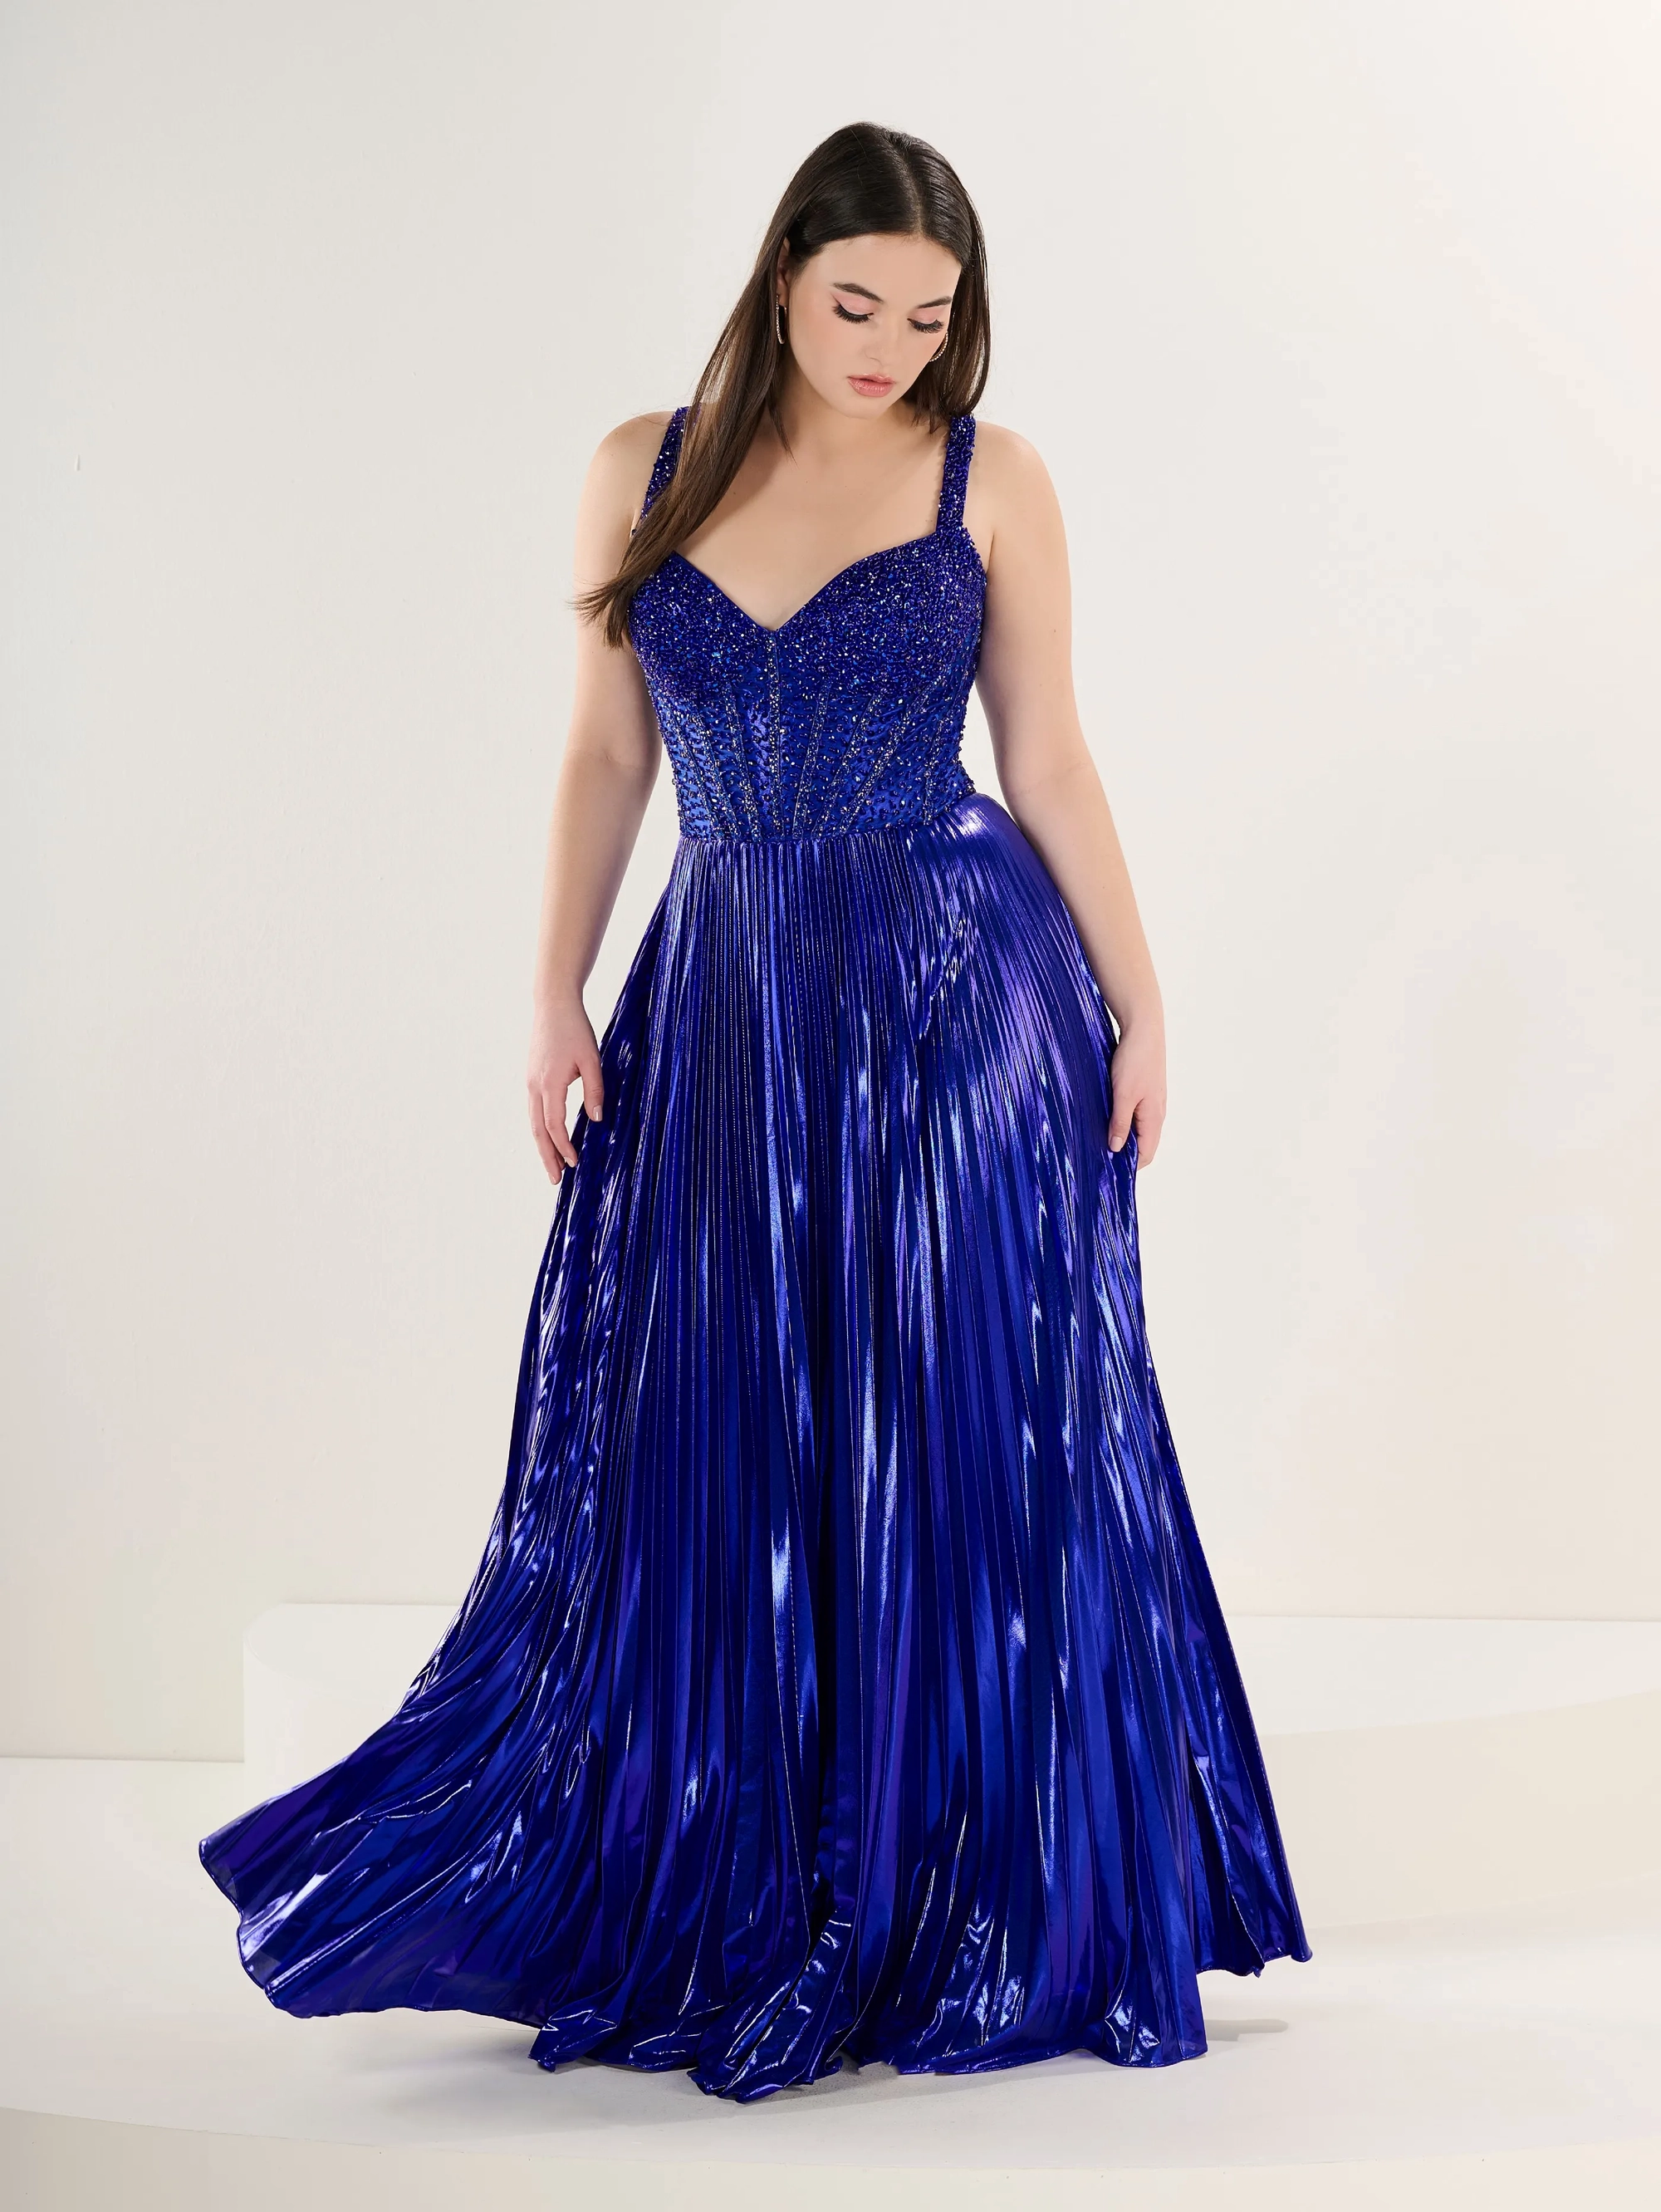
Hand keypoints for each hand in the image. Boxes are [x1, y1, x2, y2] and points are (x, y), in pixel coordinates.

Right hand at [527, 994, 604, 1184]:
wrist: (552, 1004)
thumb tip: (597, 1120)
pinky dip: (540, 1128)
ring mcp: (530, 1082)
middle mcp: (534, 1086)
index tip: (574, 1164)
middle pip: (538, 1130)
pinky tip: (548, 1137)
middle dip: (546, 1157)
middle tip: (555, 1180)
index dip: (564, 1147)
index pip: (554, 1125)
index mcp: (549, 1084)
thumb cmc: (575, 1029)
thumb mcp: (592, 1058)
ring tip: (551, 1165)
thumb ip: (595, 1090)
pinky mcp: (531, 1077)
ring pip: (533, 1122)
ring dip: (542, 1145)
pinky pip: (533, 1110)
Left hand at [1107, 1018, 1165, 1167]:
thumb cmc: (1135, 1059)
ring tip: (1098, 1138)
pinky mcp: (1144, 1090)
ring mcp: (1151, 1101)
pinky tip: (1105, 1117)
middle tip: (1098, 1156)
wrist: (1143, 1027)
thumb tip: (1116, 1149)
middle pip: (1142, 1143)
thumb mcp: (1123, 1094)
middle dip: (1124, 1153)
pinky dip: (1121, 1120)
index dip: (1130, 1166)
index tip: (1108, 1170)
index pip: (1147, 1154)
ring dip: (1121, 1136)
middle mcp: (1156, 1112)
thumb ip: (1120, 1122)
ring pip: (1137, 1128)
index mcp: (1154, 1117)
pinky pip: (1134, 1114)